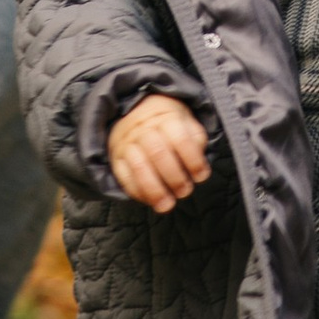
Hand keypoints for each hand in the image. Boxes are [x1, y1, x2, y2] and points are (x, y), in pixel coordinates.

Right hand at [109, 92, 210, 212]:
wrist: (137, 114)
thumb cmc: (170, 126)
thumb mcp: (188, 124)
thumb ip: (196, 143)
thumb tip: (199, 169)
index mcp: (166, 118)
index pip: (181, 139)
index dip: (193, 160)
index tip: (201, 176)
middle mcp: (143, 129)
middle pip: (158, 153)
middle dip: (174, 177)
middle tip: (184, 191)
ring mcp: (127, 143)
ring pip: (139, 167)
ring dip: (155, 190)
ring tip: (167, 205)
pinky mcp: (117, 158)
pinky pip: (124, 178)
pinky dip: (138, 193)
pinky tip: (151, 201)